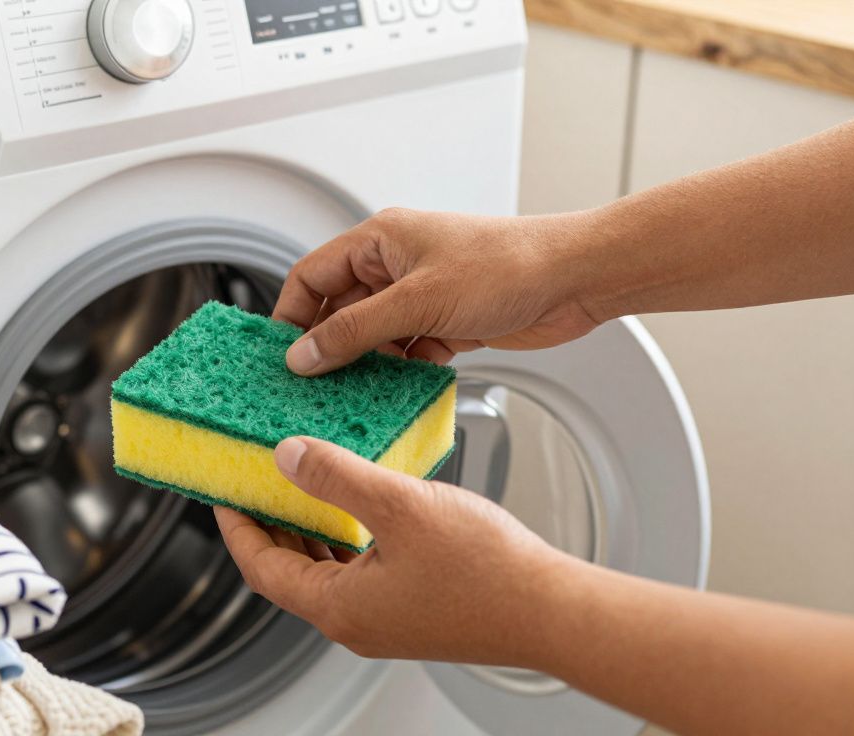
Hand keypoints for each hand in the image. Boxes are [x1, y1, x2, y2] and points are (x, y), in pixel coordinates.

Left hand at [215, 435, 569, 664]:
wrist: (552, 610)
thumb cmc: (487, 570)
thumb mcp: (399, 506)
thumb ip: (337, 477)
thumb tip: (286, 456)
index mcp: (338, 607)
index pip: (260, 567)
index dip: (236, 525)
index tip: (221, 489)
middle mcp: (354, 621)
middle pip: (288, 570)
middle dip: (269, 522)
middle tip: (257, 477)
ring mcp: (383, 617)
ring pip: (324, 569)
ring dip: (308, 527)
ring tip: (300, 480)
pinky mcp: (409, 607)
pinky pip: (357, 569)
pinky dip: (344, 535)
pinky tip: (357, 501)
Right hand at [276, 208, 601, 374]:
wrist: (574, 279)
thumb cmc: (507, 265)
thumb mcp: (417, 302)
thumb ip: (355, 331)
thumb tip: (304, 354)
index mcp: (380, 240)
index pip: (312, 276)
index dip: (290, 316)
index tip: (279, 356)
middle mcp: (396, 265)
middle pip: (339, 310)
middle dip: (327, 347)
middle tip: (309, 386)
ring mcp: (421, 295)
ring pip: (372, 336)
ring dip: (364, 365)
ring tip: (351, 394)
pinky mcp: (445, 323)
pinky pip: (404, 352)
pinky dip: (398, 372)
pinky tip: (395, 391)